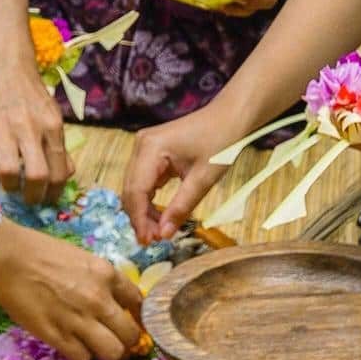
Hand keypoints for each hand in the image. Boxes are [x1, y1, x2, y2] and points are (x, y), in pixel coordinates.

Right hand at [0, 62, 74, 203]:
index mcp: (52, 128)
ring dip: (9, 187)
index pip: (59, 172)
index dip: (54, 193)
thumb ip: (59, 148)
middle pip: (36, 176)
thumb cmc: (32, 97)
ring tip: (9, 185)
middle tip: (29, 201)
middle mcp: (30, 129)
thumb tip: (66, 176)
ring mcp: (4, 128)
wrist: (7, 68)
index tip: (48, 200)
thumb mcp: (53, 118)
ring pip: (8, 173)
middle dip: (33, 197)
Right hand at [0, 219, 142, 359]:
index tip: (132, 319)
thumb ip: (101, 280)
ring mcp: (78, 320)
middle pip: (130, 334)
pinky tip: (75, 347)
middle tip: (119, 341)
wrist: (8, 258)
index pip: (138, 302)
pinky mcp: (56, 336)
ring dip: (109, 353)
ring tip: (100, 348)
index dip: (137, 315)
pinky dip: (82, 356)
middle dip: (127, 341)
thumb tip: (114, 300)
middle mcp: (99, 300)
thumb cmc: (42, 252)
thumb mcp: (83, 258)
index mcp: (107, 275)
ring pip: (111, 352)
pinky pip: (82, 358)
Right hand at [122, 111, 232, 243]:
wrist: (229, 117)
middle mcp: (141, 145)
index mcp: (151, 148)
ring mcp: (144, 147)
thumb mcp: (203, 179)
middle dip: (140, 217)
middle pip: (130, 190)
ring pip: (134, 187)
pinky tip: (159, 217)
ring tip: (158, 232)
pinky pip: (143, 181)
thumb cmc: (221, 143)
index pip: (135, 190)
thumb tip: (164, 234)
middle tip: (153, 242)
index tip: (148, 241)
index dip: (139, 219)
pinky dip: (149, 200)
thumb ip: (181, 207)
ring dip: (144, 211)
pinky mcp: (151, 152)